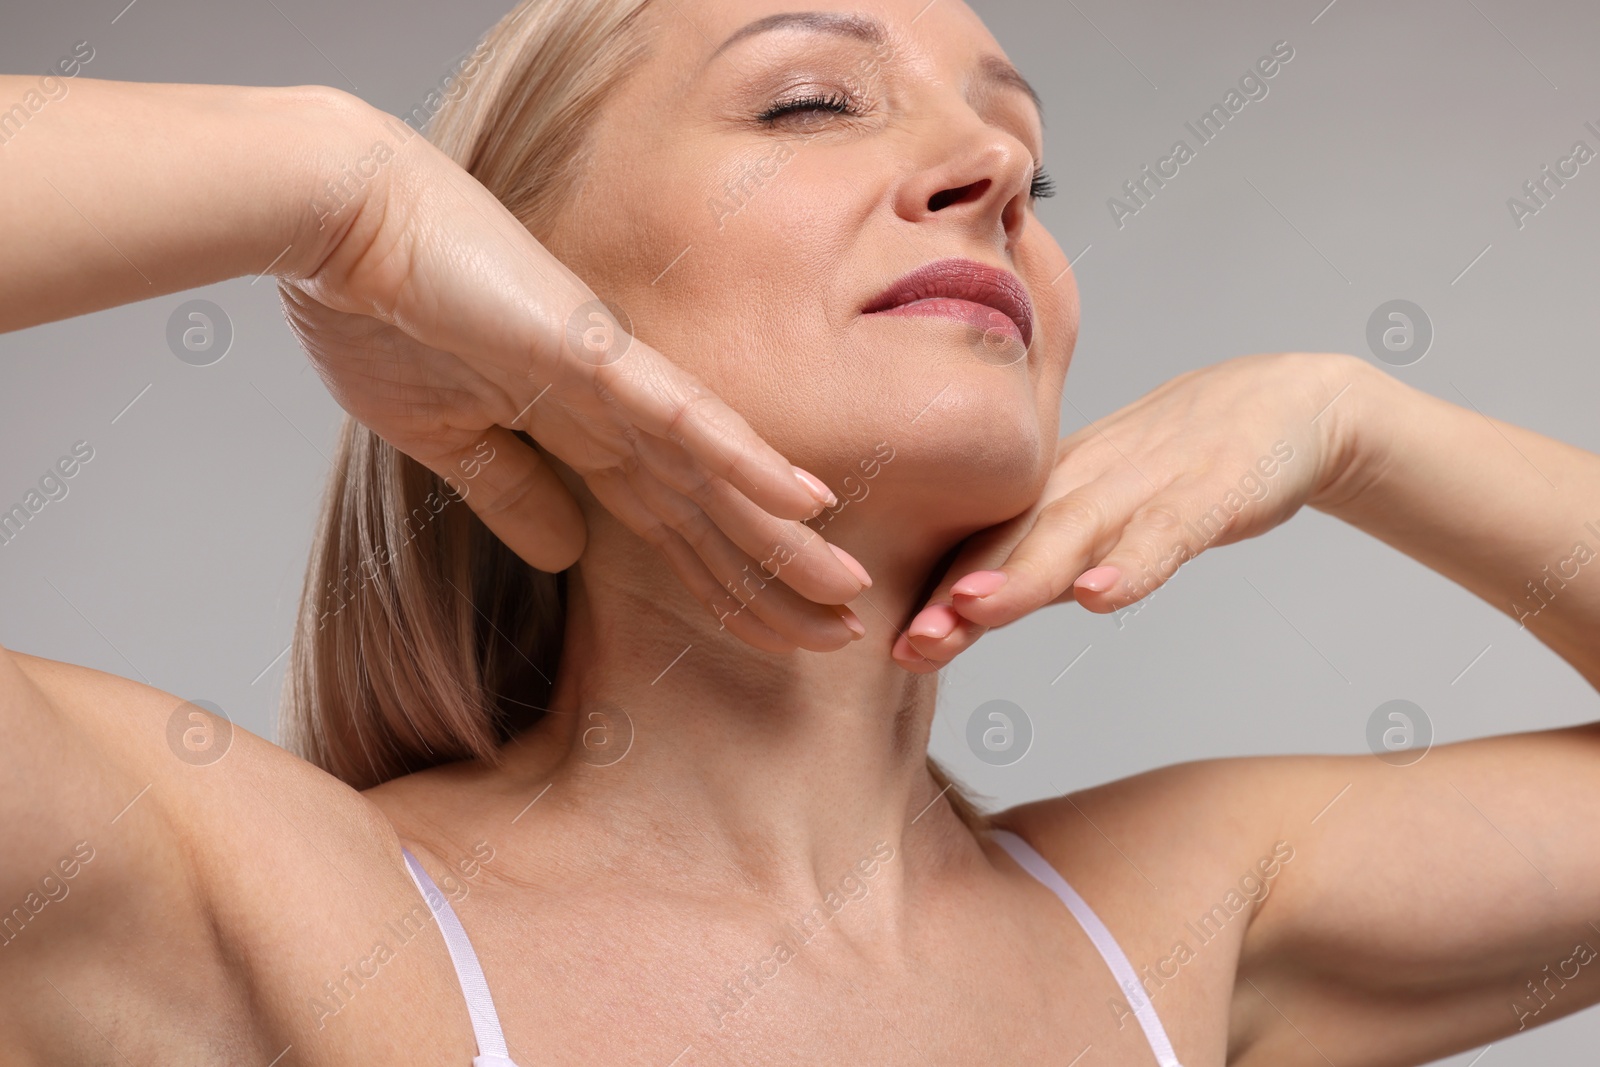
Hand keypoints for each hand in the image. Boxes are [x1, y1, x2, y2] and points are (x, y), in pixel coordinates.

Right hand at [277, 102, 869, 651]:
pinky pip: (682, 414)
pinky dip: (744, 459)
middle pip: (713, 514)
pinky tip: (805, 501)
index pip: (672, 528)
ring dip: (784, 538)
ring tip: (849, 594)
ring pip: (717, 474)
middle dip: (777, 580)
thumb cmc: (378, 315)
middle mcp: (613, 410)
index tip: (781, 638)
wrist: (336, 224)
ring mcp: (610, 379)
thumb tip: (561, 557)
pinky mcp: (592, 350)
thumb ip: (511, 494)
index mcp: (578, 433)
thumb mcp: (445, 439)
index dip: (727, 586)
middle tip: (846, 635)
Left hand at [891, 351, 1361, 669]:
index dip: (936, 594)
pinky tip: (1103, 597)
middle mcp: (1087, 483)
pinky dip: (1135, 563)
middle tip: (911, 642)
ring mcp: (1148, 484)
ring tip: (978, 610)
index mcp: (1054, 491)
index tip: (891, 646)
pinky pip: (1169, 531)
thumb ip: (1041, 556)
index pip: (984, 547)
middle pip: (1014, 541)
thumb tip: (964, 611)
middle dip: (958, 594)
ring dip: (1026, 573)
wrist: (1285, 402)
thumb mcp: (1100, 512)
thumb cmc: (1177, 464)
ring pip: (1077, 532)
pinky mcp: (1214, 492)